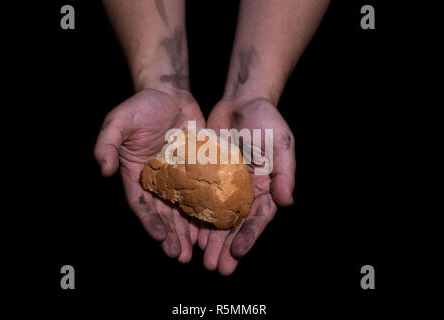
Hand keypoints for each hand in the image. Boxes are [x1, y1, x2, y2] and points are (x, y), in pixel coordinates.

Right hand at [94, 87, 204, 262]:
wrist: (170, 94)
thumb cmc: (141, 106)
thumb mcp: (118, 122)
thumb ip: (106, 144)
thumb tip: (104, 170)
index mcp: (138, 175)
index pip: (142, 204)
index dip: (149, 222)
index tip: (160, 238)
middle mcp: (158, 181)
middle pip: (164, 214)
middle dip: (172, 235)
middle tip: (180, 256)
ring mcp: (179, 177)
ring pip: (185, 209)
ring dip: (190, 231)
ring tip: (197, 250)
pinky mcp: (198, 170)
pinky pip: (203, 193)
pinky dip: (208, 209)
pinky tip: (216, 225)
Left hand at [199, 97, 295, 274]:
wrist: (241, 103)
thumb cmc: (267, 122)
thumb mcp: (282, 144)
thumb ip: (285, 173)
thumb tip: (286, 202)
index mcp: (265, 188)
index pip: (258, 218)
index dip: (249, 236)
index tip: (237, 253)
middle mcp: (244, 192)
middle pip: (236, 225)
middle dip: (226, 247)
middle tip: (217, 268)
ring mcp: (225, 186)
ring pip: (216, 218)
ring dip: (209, 240)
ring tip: (201, 260)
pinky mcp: (206, 176)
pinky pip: (199, 200)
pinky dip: (194, 217)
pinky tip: (188, 234)